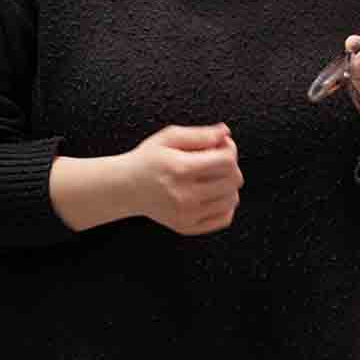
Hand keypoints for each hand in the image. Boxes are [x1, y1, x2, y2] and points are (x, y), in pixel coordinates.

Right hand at [127, 124, 243, 235]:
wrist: (126, 187)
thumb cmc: (147, 160)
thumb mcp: (169, 138)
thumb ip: (200, 134)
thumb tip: (225, 132)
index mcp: (180, 169)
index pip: (227, 161)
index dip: (230, 149)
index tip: (221, 146)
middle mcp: (185, 195)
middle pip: (233, 180)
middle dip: (231, 166)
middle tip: (217, 159)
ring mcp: (187, 214)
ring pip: (232, 199)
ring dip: (229, 185)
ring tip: (213, 177)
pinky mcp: (188, 227)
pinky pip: (224, 218)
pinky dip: (226, 205)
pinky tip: (214, 194)